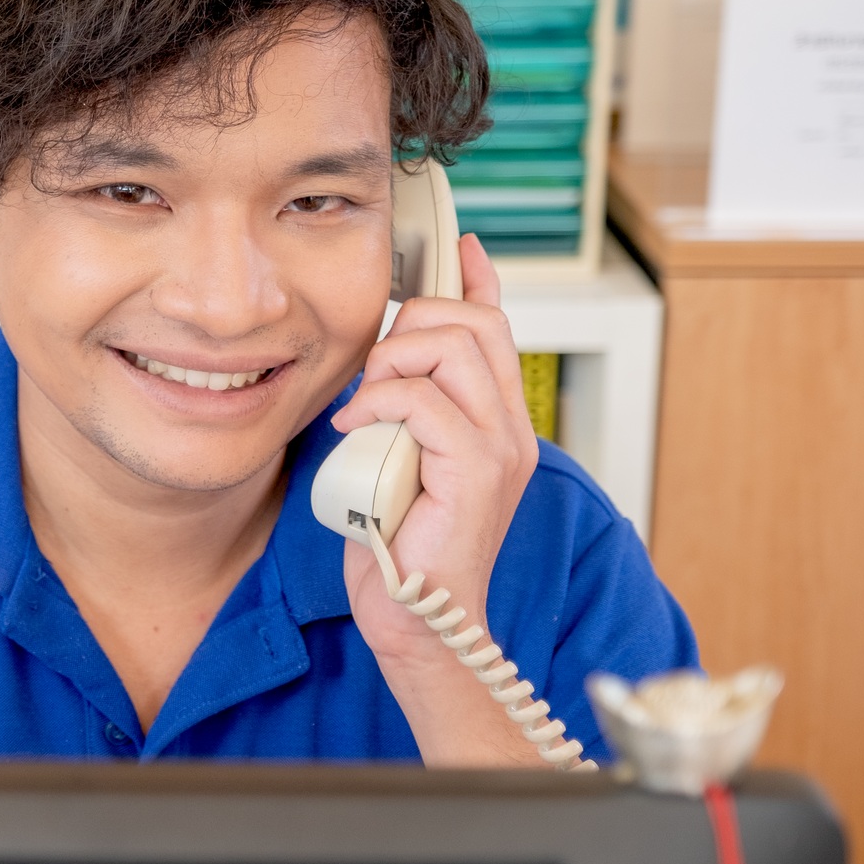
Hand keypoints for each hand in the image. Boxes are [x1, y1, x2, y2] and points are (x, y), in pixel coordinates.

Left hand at [329, 233, 544, 765]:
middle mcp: (510, 427)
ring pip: (451, 347)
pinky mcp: (477, 471)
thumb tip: (377, 367)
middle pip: (472, 321)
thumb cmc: (399, 544)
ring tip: (365, 405)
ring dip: (391, 362)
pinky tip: (354, 429)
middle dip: (409, 323)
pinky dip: (378, 403)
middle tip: (372, 372)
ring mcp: (500, 447)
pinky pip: (424, 400)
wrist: (419, 618)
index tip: (458, 245)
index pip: (497, 325)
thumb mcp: (394, 455)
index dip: (477, 279)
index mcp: (495, 419)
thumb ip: (399, 410)